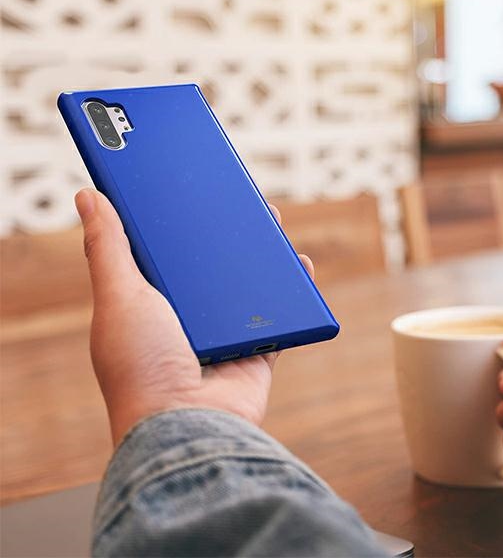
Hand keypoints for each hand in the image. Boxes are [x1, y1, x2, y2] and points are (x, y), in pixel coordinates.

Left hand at [75, 189, 313, 444]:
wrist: (186, 426)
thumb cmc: (141, 366)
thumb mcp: (119, 296)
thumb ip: (107, 246)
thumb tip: (88, 196)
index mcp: (151, 303)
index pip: (165, 251)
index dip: (176, 220)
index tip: (189, 189)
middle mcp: (187, 319)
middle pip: (211, 265)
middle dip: (226, 232)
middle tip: (237, 199)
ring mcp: (224, 335)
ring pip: (248, 285)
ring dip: (261, 254)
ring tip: (270, 221)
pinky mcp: (256, 351)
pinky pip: (281, 315)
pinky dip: (294, 291)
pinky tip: (301, 264)